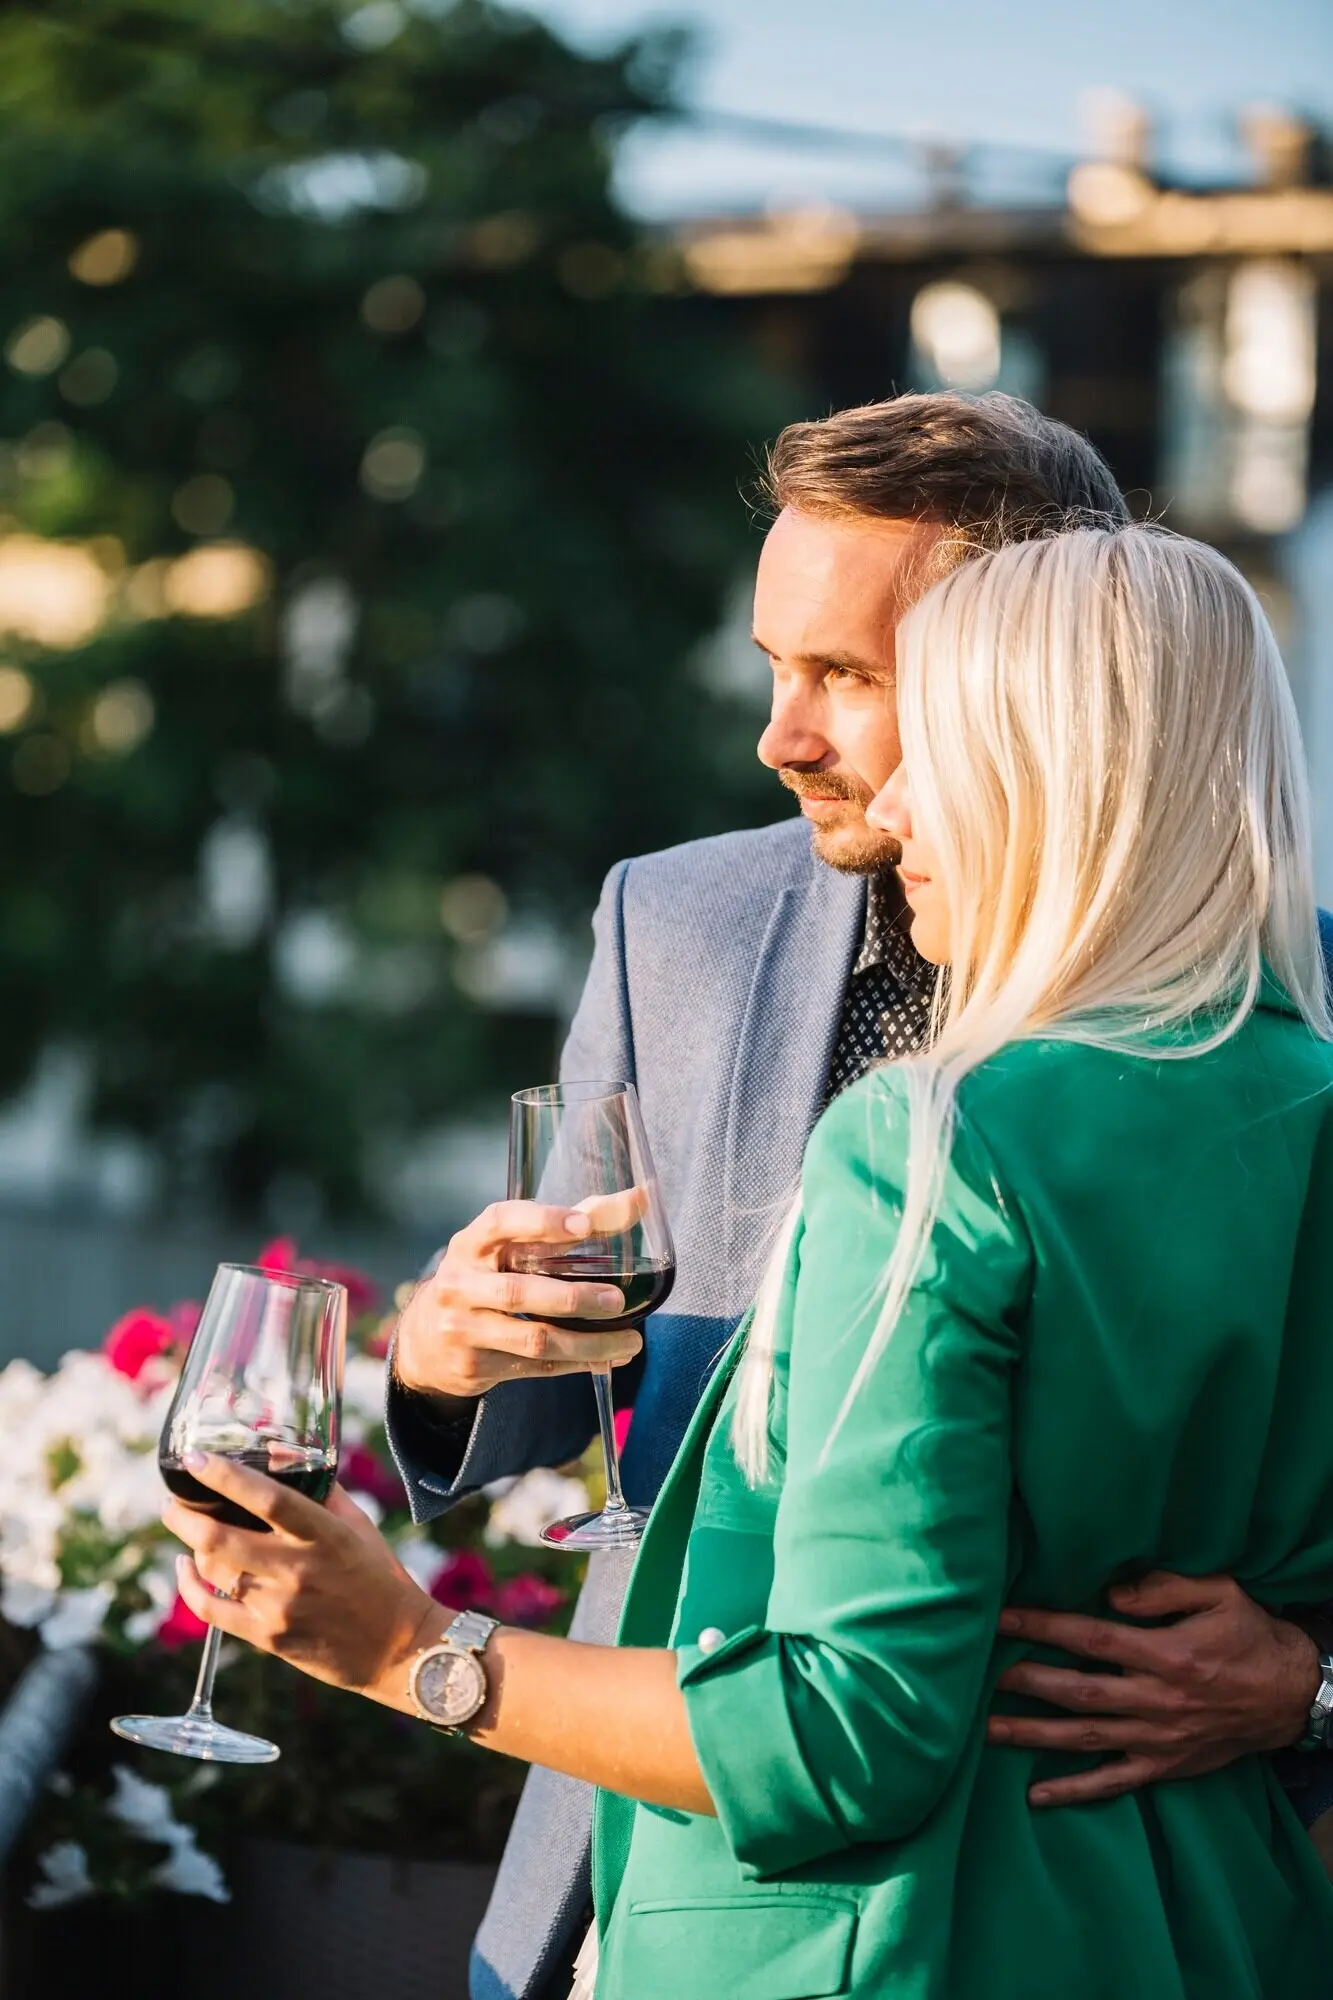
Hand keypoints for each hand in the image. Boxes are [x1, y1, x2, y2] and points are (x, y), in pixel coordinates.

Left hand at [165, 1455, 437, 1697]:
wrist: (397, 1646)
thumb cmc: (379, 1578)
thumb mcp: (359, 1527)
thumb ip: (323, 1493)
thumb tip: (285, 1460)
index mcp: (324, 1534)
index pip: (268, 1498)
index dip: (227, 1477)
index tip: (195, 1461)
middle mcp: (298, 1568)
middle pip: (222, 1538)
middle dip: (185, 1516)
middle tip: (172, 1502)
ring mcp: (279, 1606)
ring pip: (214, 1571)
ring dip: (191, 1545)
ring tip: (187, 1528)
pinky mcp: (268, 1637)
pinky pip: (212, 1611)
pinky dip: (189, 1588)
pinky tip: (184, 1568)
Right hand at [393, 1196, 643, 1403]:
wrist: (429, 1338)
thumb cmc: (488, 1276)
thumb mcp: (511, 1246)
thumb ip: (574, 1221)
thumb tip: (641, 1197)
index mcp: (471, 1243)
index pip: (500, 1222)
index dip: (541, 1221)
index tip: (584, 1224)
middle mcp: (460, 1284)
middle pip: (519, 1292)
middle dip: (574, 1298)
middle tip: (618, 1300)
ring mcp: (463, 1329)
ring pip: (533, 1339)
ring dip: (589, 1343)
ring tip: (632, 1342)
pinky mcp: (474, 1366)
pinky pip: (536, 1367)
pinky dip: (578, 1363)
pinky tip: (608, 1358)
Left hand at [988, 1571, 1320, 1806]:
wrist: (1292, 1696)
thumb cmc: (1251, 1635)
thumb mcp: (1221, 1592)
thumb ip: (1164, 1588)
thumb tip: (1112, 1592)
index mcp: (1167, 1654)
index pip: (1090, 1638)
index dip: (1042, 1626)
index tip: (1000, 1618)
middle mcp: (1157, 1700)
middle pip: (1078, 1691)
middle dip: (1025, 1682)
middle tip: (977, 1676)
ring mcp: (1159, 1739)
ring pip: (1086, 1738)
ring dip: (1033, 1735)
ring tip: (986, 1730)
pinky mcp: (1165, 1766)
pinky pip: (1114, 1782)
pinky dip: (1075, 1790)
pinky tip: (1037, 1795)